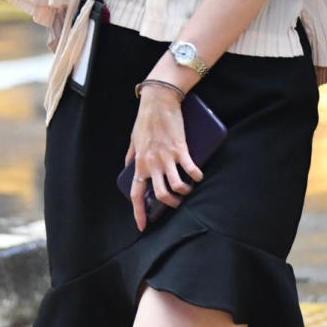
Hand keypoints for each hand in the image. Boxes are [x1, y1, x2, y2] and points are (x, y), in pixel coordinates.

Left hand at [126, 87, 202, 230]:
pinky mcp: (180, 149)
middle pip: (160, 194)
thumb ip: (131, 155)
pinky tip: (198, 177)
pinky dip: (196, 176)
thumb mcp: (133, 139)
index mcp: (140, 164)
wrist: (159, 101)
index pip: (136, 194)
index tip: (143, 226)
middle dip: (169, 204)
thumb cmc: (145, 118)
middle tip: (176, 203)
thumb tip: (128, 166)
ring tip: (188, 190)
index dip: (139, 212)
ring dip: (183, 192)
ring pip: (176, 185)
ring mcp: (167, 157)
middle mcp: (153, 164)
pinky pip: (190, 169)